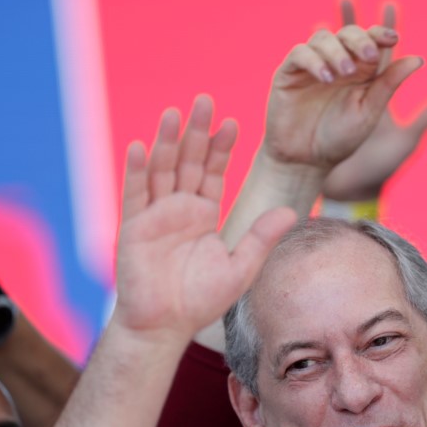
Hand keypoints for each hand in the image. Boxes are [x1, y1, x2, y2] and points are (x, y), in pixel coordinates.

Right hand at [113, 95, 294, 340]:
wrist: (165, 325)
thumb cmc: (201, 300)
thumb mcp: (241, 267)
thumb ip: (262, 237)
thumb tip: (293, 211)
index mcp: (204, 214)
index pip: (215, 172)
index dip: (223, 148)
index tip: (234, 123)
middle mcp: (180, 208)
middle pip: (189, 162)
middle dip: (197, 132)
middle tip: (204, 101)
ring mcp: (155, 215)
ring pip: (162, 169)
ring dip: (166, 141)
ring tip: (174, 113)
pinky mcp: (134, 227)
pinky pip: (135, 193)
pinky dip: (137, 170)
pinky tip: (141, 146)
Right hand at [262, 22, 423, 170]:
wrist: (307, 162)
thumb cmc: (340, 139)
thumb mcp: (370, 111)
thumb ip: (389, 84)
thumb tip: (419, 59)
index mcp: (359, 71)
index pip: (370, 40)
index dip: (380, 33)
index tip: (393, 38)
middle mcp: (335, 64)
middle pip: (348, 34)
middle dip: (360, 40)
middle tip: (369, 56)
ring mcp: (310, 67)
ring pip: (323, 39)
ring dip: (337, 51)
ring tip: (344, 73)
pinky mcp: (288, 74)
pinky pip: (300, 54)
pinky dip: (314, 60)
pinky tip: (326, 77)